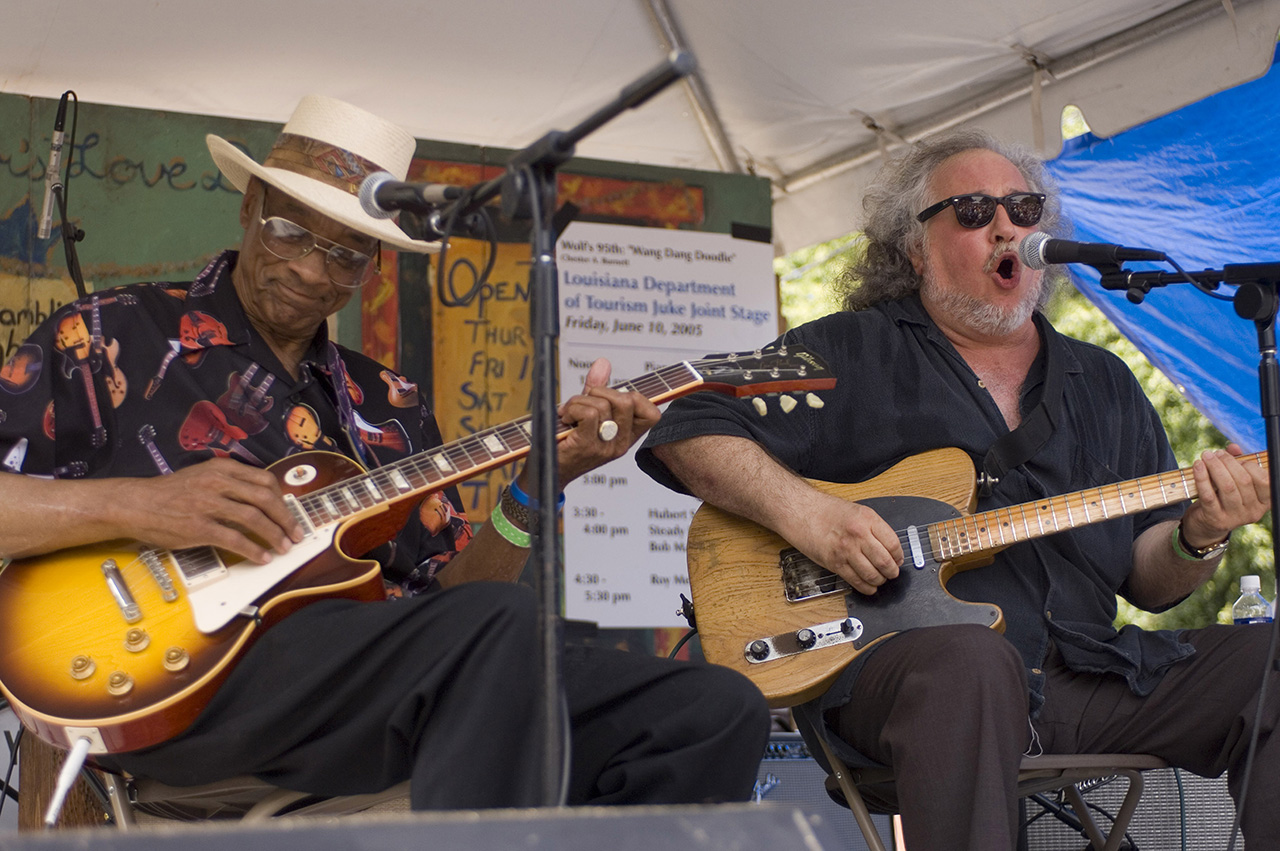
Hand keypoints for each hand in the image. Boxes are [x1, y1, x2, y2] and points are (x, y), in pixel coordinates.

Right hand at [115, 458, 303, 563]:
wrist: (135, 504)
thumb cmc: (168, 493)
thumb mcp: (201, 476)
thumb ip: (228, 483)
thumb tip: (258, 500)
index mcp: (221, 468)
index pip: (264, 479)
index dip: (282, 498)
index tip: (289, 512)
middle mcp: (218, 483)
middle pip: (265, 498)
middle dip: (286, 518)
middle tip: (295, 533)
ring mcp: (209, 505)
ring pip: (254, 518)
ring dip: (275, 535)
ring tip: (284, 547)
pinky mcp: (200, 527)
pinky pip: (235, 539)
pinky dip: (254, 550)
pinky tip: (262, 557)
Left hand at [551, 358, 660, 484]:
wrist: (546, 472)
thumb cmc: (566, 443)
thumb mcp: (586, 414)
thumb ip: (597, 389)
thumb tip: (603, 363)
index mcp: (626, 437)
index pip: (653, 414)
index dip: (636, 397)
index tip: (610, 398)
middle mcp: (620, 444)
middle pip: (628, 400)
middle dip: (601, 391)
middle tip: (584, 402)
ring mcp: (606, 446)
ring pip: (603, 404)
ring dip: (579, 401)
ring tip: (569, 413)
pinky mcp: (588, 446)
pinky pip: (590, 413)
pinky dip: (573, 408)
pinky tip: (565, 418)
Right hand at [793, 491, 903, 595]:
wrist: (802, 511)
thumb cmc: (827, 510)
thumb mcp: (857, 511)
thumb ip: (874, 527)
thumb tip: (889, 547)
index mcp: (867, 519)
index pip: (893, 544)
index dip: (899, 557)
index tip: (898, 560)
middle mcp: (858, 534)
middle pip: (885, 562)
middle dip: (892, 572)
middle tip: (892, 573)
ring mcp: (846, 550)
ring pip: (872, 574)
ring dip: (880, 581)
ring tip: (880, 579)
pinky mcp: (834, 563)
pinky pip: (855, 581)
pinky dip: (866, 588)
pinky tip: (869, 586)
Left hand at [1180, 444, 1269, 548]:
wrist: (1206, 526)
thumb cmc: (1223, 499)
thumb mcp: (1234, 482)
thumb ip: (1237, 463)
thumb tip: (1233, 447)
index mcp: (1263, 502)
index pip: (1263, 480)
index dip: (1248, 464)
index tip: (1232, 457)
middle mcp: (1253, 512)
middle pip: (1243, 480)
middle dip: (1228, 462)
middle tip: (1214, 453)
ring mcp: (1235, 517)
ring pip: (1227, 487)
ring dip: (1215, 467)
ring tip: (1206, 456)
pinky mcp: (1215, 519)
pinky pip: (1209, 495)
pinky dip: (1202, 478)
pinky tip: (1197, 465)